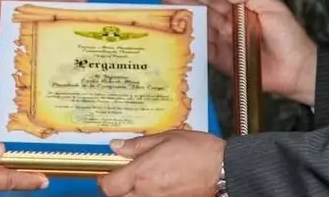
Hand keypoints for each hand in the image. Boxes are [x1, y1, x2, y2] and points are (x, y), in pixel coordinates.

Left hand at [97, 131, 224, 196]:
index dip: (105, 179)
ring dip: (134, 192)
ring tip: (147, 179)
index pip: (109, 186)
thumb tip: (117, 146)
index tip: (110, 171)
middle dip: (119, 188)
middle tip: (128, 174)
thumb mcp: (165, 138)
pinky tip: (160, 184)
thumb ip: (138, 145)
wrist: (223, 169)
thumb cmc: (198, 151)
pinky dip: (150, 195)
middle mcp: (147, 192)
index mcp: (142, 173)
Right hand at [167, 0, 316, 105]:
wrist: (298, 71)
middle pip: (204, 11)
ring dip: (186, 22)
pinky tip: (179, 38)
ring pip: (202, 29)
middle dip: (185, 3)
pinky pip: (206, 51)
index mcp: (242, 9)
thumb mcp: (274, 8)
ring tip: (167, 14)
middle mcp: (231, 24)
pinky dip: (193, 44)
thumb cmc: (290, 38)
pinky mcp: (224, 62)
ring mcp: (226, 43)